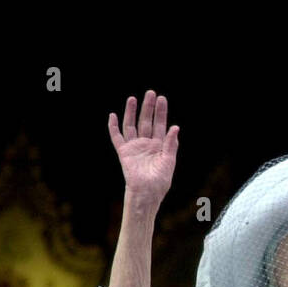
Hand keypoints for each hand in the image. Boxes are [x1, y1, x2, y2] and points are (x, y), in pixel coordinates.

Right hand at [108, 90, 178, 206]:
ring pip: (131, 125)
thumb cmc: (160, 181)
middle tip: (150, 93)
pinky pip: (117, 137)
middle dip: (148, 107)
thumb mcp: (169, 162)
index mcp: (159, 146)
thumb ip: (171, 144)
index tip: (161, 99)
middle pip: (146, 121)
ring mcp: (134, 147)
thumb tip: (175, 127)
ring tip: (132, 98)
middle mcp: (146, 144)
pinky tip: (112, 115)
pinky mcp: (124, 153)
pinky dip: (113, 127)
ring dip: (131, 112)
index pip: (160, 125)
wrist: (147, 193)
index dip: (161, 112)